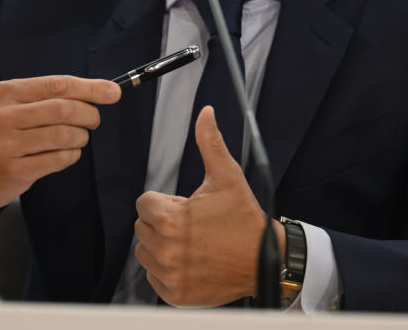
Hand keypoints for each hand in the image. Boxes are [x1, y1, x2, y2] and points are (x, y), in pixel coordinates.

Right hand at [0, 75, 120, 240]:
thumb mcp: (3, 106)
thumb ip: (40, 98)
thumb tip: (92, 93)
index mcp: (4, 93)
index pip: (57, 84)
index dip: (90, 87)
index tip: (114, 91)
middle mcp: (2, 116)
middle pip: (64, 109)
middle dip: (89, 114)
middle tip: (94, 120)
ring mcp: (5, 145)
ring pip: (64, 135)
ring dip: (81, 137)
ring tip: (78, 138)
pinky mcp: (12, 171)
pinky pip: (58, 159)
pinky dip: (71, 155)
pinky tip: (67, 153)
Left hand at [133, 105, 278, 305]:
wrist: (264, 261)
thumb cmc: (244, 218)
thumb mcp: (227, 177)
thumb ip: (209, 143)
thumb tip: (206, 112)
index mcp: (169, 219)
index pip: (144, 204)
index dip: (166, 202)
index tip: (187, 207)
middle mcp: (164, 249)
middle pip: (143, 227)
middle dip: (163, 223)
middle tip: (193, 225)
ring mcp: (168, 275)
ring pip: (145, 252)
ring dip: (162, 246)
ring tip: (192, 243)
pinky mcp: (174, 294)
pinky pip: (154, 277)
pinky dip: (168, 270)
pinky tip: (192, 261)